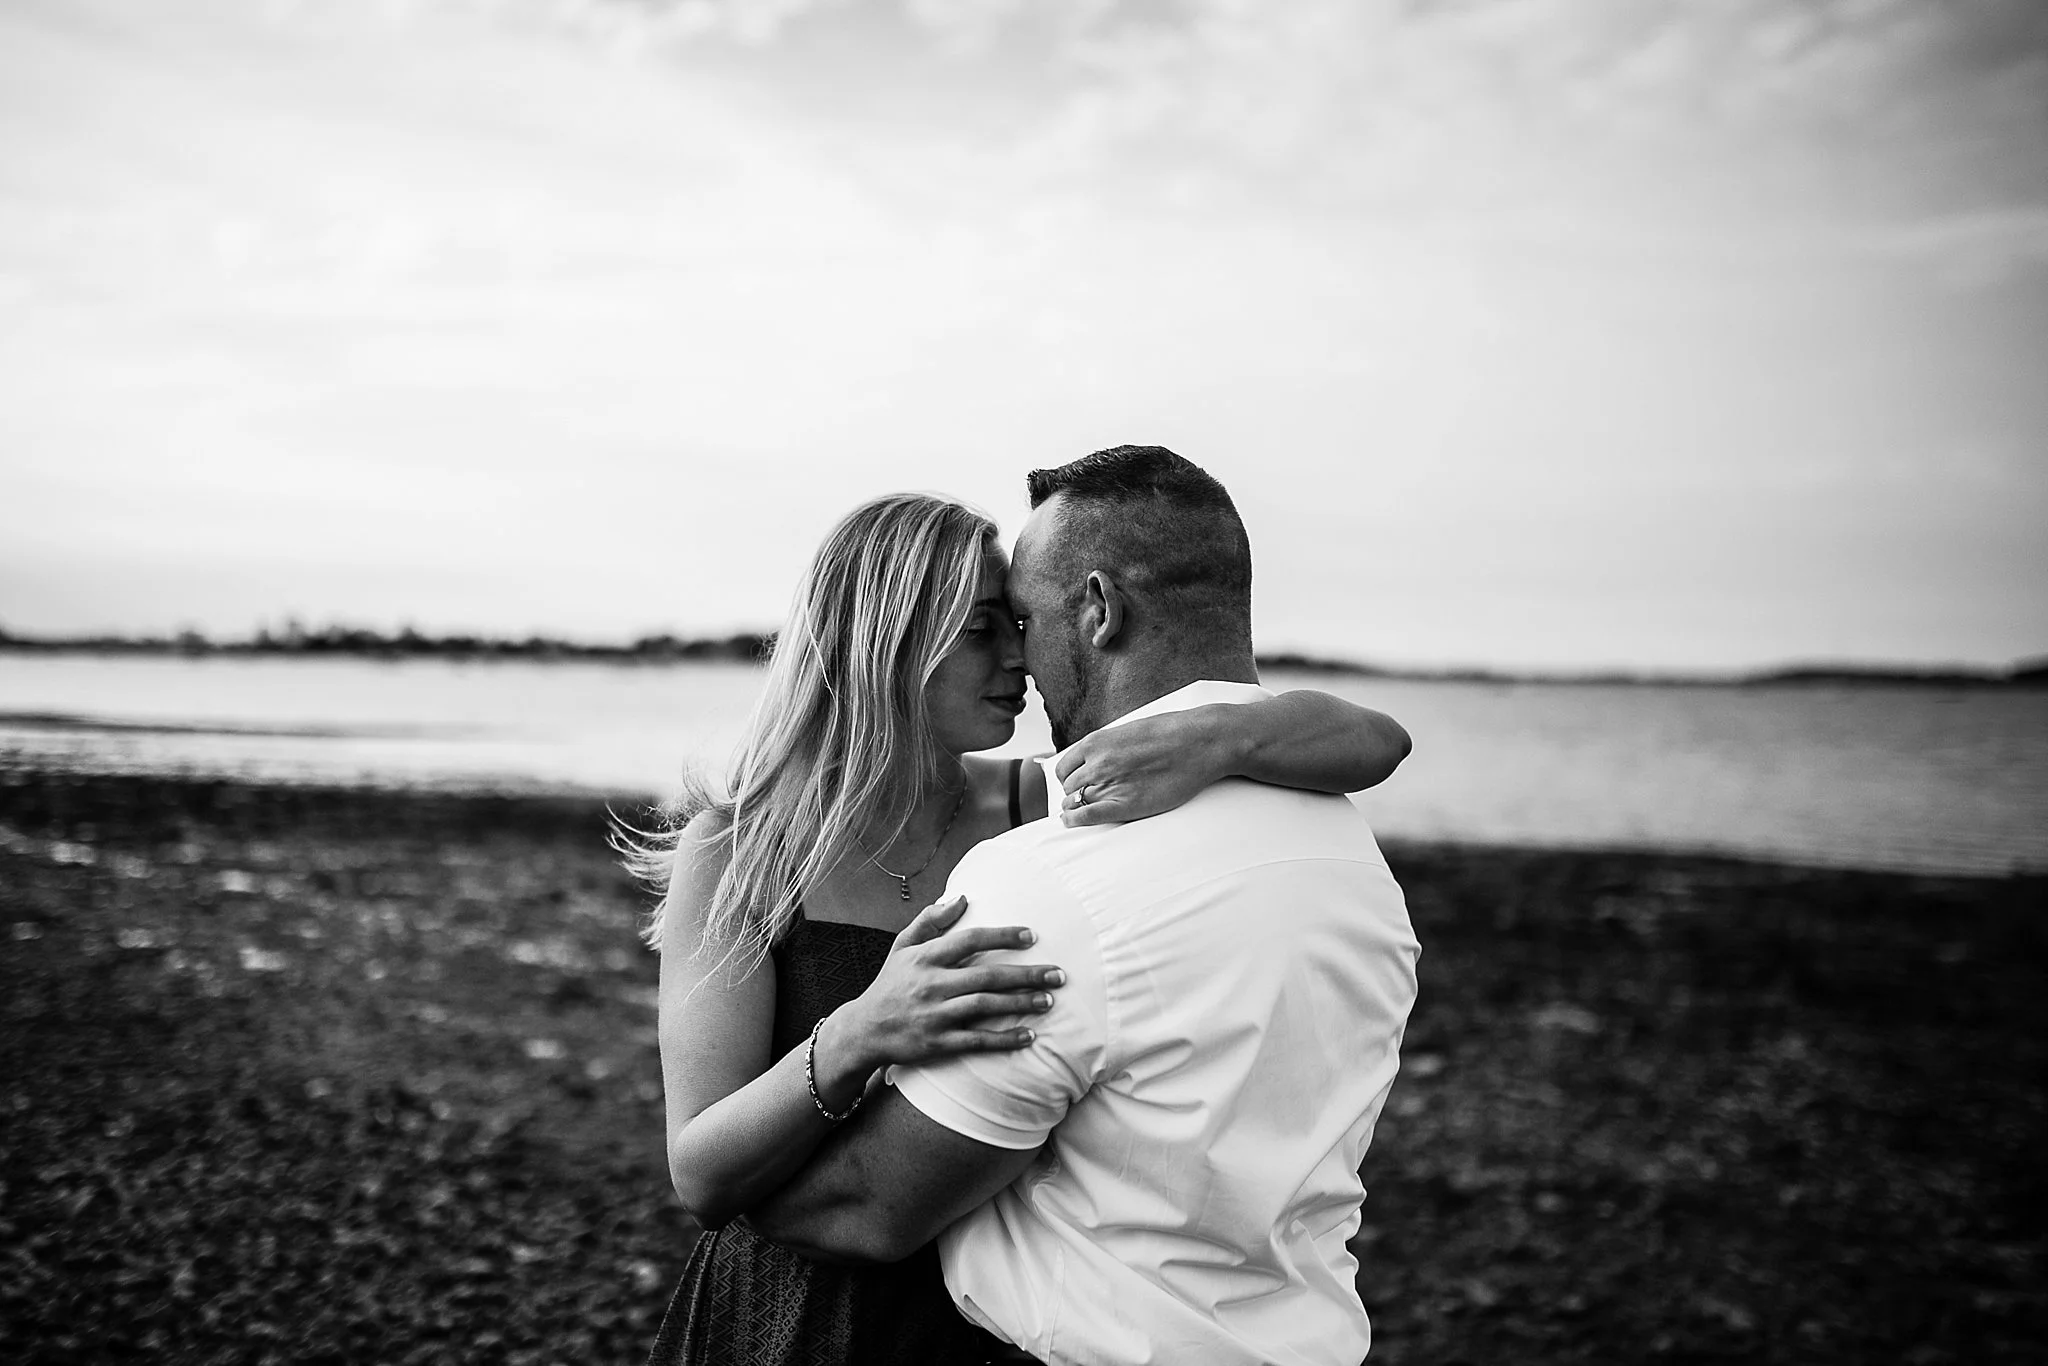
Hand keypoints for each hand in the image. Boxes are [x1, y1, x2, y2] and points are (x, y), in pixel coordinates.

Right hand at [835, 896, 1063, 1073]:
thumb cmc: (890, 984)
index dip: (1003, 936)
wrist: (864, 1030)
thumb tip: (962, 897)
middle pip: (986, 975)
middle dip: (1026, 975)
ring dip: (1020, 1004)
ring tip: (1049, 1001)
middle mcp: (931, 984)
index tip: (1032, 936)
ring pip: (985, 1006)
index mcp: (925, 957)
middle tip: (1058, 975)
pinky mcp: (938, 1042)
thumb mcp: (902, 947)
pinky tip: (1029, 1036)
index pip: (970, 940)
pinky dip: (1004, 1039)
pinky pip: (977, 1040)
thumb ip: (931, 920)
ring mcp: (935, 1015)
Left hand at [1052, 707, 1226, 826]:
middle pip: (1069, 787)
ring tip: (1081, 810)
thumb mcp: (1128, 731)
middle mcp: (1097, 764)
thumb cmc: (1170, 733)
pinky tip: (1071, 822)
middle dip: (1074, 793)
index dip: (1068, 778)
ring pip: (1075, 802)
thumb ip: (1107, 747)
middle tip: (1082, 798)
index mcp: (1095, 743)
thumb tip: (1095, 760)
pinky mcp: (1126, 804)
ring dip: (1076, 806)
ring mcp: (1110, 785)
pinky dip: (1075, 820)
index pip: (1063, 768)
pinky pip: (1088, 816)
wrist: (1199, 742)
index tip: (1074, 783)